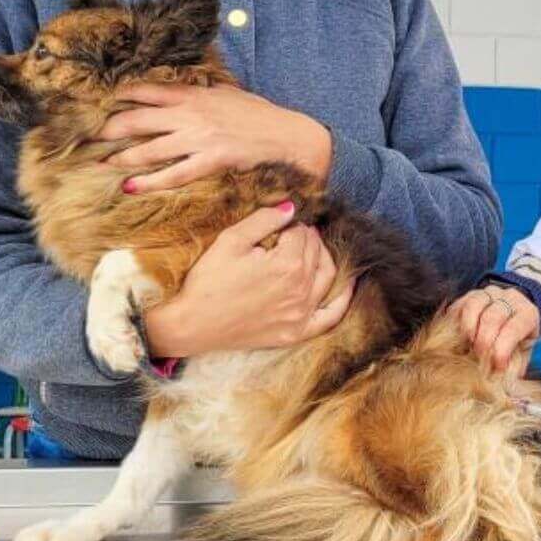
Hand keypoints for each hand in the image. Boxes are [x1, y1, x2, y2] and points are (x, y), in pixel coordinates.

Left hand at [98, 83, 332, 193]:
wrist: (291, 137)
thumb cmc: (261, 117)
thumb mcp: (228, 95)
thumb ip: (201, 94)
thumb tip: (181, 93)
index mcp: (195, 95)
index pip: (147, 90)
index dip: (118, 96)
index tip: (97, 103)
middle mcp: (192, 114)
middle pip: (137, 118)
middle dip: (108, 128)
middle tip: (87, 137)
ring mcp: (200, 138)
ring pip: (149, 148)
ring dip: (121, 157)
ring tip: (101, 163)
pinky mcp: (212, 160)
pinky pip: (173, 174)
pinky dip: (149, 181)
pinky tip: (130, 187)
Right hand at [142, 202, 353, 356]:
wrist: (192, 324)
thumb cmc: (208, 280)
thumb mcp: (231, 241)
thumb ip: (264, 220)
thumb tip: (292, 206)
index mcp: (287, 265)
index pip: (302, 234)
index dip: (291, 224)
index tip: (280, 224)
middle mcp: (301, 290)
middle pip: (317, 253)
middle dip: (308, 238)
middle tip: (294, 233)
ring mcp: (301, 315)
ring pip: (328, 278)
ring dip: (325, 258)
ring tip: (313, 248)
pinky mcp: (296, 333)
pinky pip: (330, 317)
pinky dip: (343, 300)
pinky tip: (348, 285)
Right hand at [453, 285, 538, 372]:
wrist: (514, 315)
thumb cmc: (518, 339)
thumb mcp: (523, 352)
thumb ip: (515, 367)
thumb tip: (503, 385)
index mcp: (527, 313)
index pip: (514, 328)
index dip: (502, 350)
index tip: (496, 367)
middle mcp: (510, 298)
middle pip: (493, 317)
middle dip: (483, 342)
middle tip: (479, 360)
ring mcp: (490, 293)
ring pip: (474, 305)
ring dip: (468, 330)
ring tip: (467, 348)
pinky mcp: (471, 294)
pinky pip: (460, 304)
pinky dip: (456, 322)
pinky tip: (458, 338)